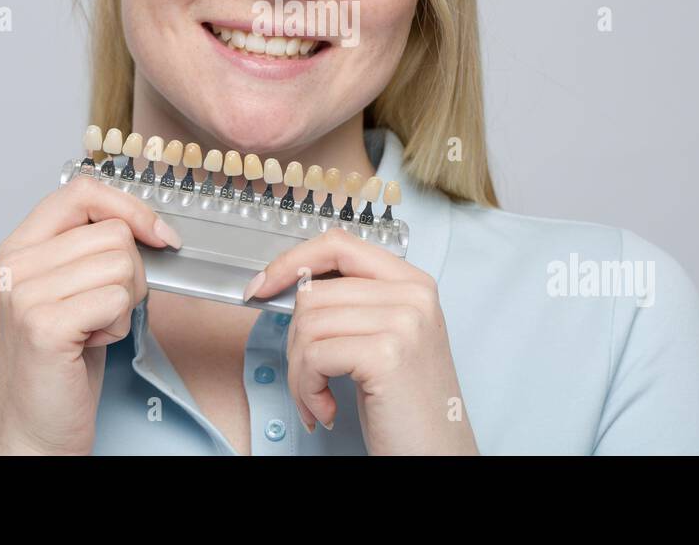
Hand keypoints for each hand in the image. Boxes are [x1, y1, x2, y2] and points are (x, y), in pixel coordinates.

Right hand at [0, 174, 180, 454]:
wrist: (35, 428)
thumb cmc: (62, 361)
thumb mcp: (71, 289)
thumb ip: (91, 248)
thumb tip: (148, 222)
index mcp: (19, 246)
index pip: (82, 191)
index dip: (129, 207)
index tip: (158, 234)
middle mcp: (14, 263)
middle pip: (114, 233)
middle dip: (131, 274)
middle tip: (103, 310)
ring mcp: (24, 293)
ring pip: (122, 265)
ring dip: (124, 305)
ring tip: (93, 330)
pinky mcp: (44, 325)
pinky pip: (117, 299)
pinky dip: (119, 326)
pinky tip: (92, 345)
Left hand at [247, 229, 478, 454]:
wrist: (436, 455)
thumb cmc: (406, 406)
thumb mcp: (386, 339)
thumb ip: (352, 304)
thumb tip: (289, 283)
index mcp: (413, 283)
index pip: (339, 244)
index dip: (292, 261)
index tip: (262, 286)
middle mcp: (413, 294)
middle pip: (313, 292)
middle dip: (295, 342)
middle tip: (309, 379)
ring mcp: (403, 321)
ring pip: (307, 324)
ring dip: (300, 373)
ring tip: (318, 399)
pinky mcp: (386, 354)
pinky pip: (313, 356)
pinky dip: (307, 389)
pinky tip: (326, 410)